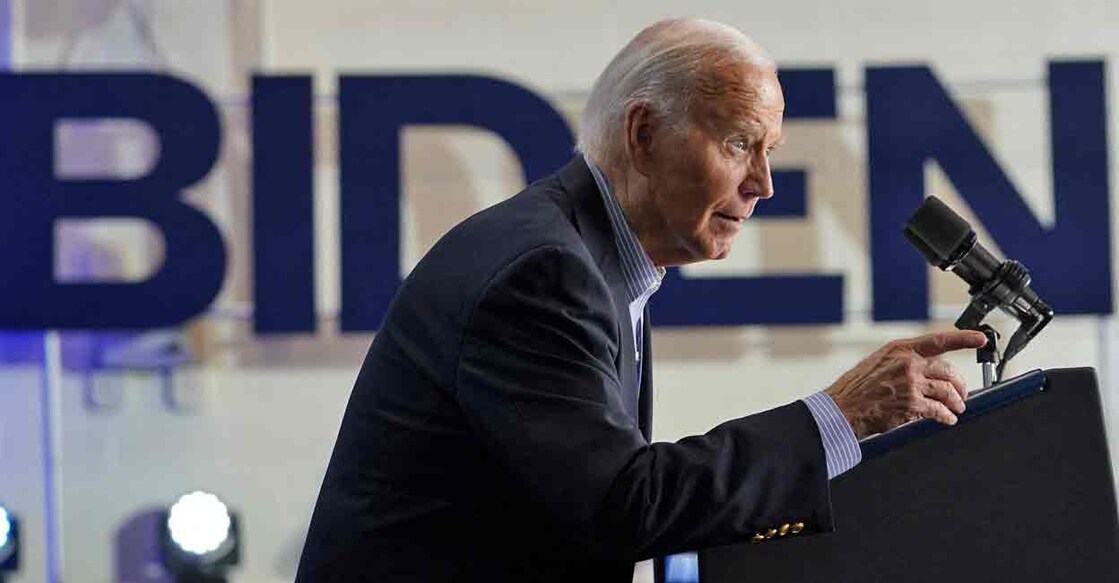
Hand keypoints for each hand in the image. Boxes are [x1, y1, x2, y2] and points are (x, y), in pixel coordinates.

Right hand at [824, 330, 987, 438]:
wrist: (843, 408)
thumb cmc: (857, 388)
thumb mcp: (879, 362)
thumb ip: (903, 361)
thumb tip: (927, 369)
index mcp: (900, 349)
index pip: (938, 340)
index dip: (963, 339)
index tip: (980, 338)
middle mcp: (908, 364)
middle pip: (948, 371)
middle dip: (959, 384)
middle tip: (961, 393)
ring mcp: (911, 384)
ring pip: (947, 392)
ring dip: (956, 402)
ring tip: (956, 408)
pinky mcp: (912, 405)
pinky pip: (939, 411)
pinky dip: (947, 416)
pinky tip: (947, 419)